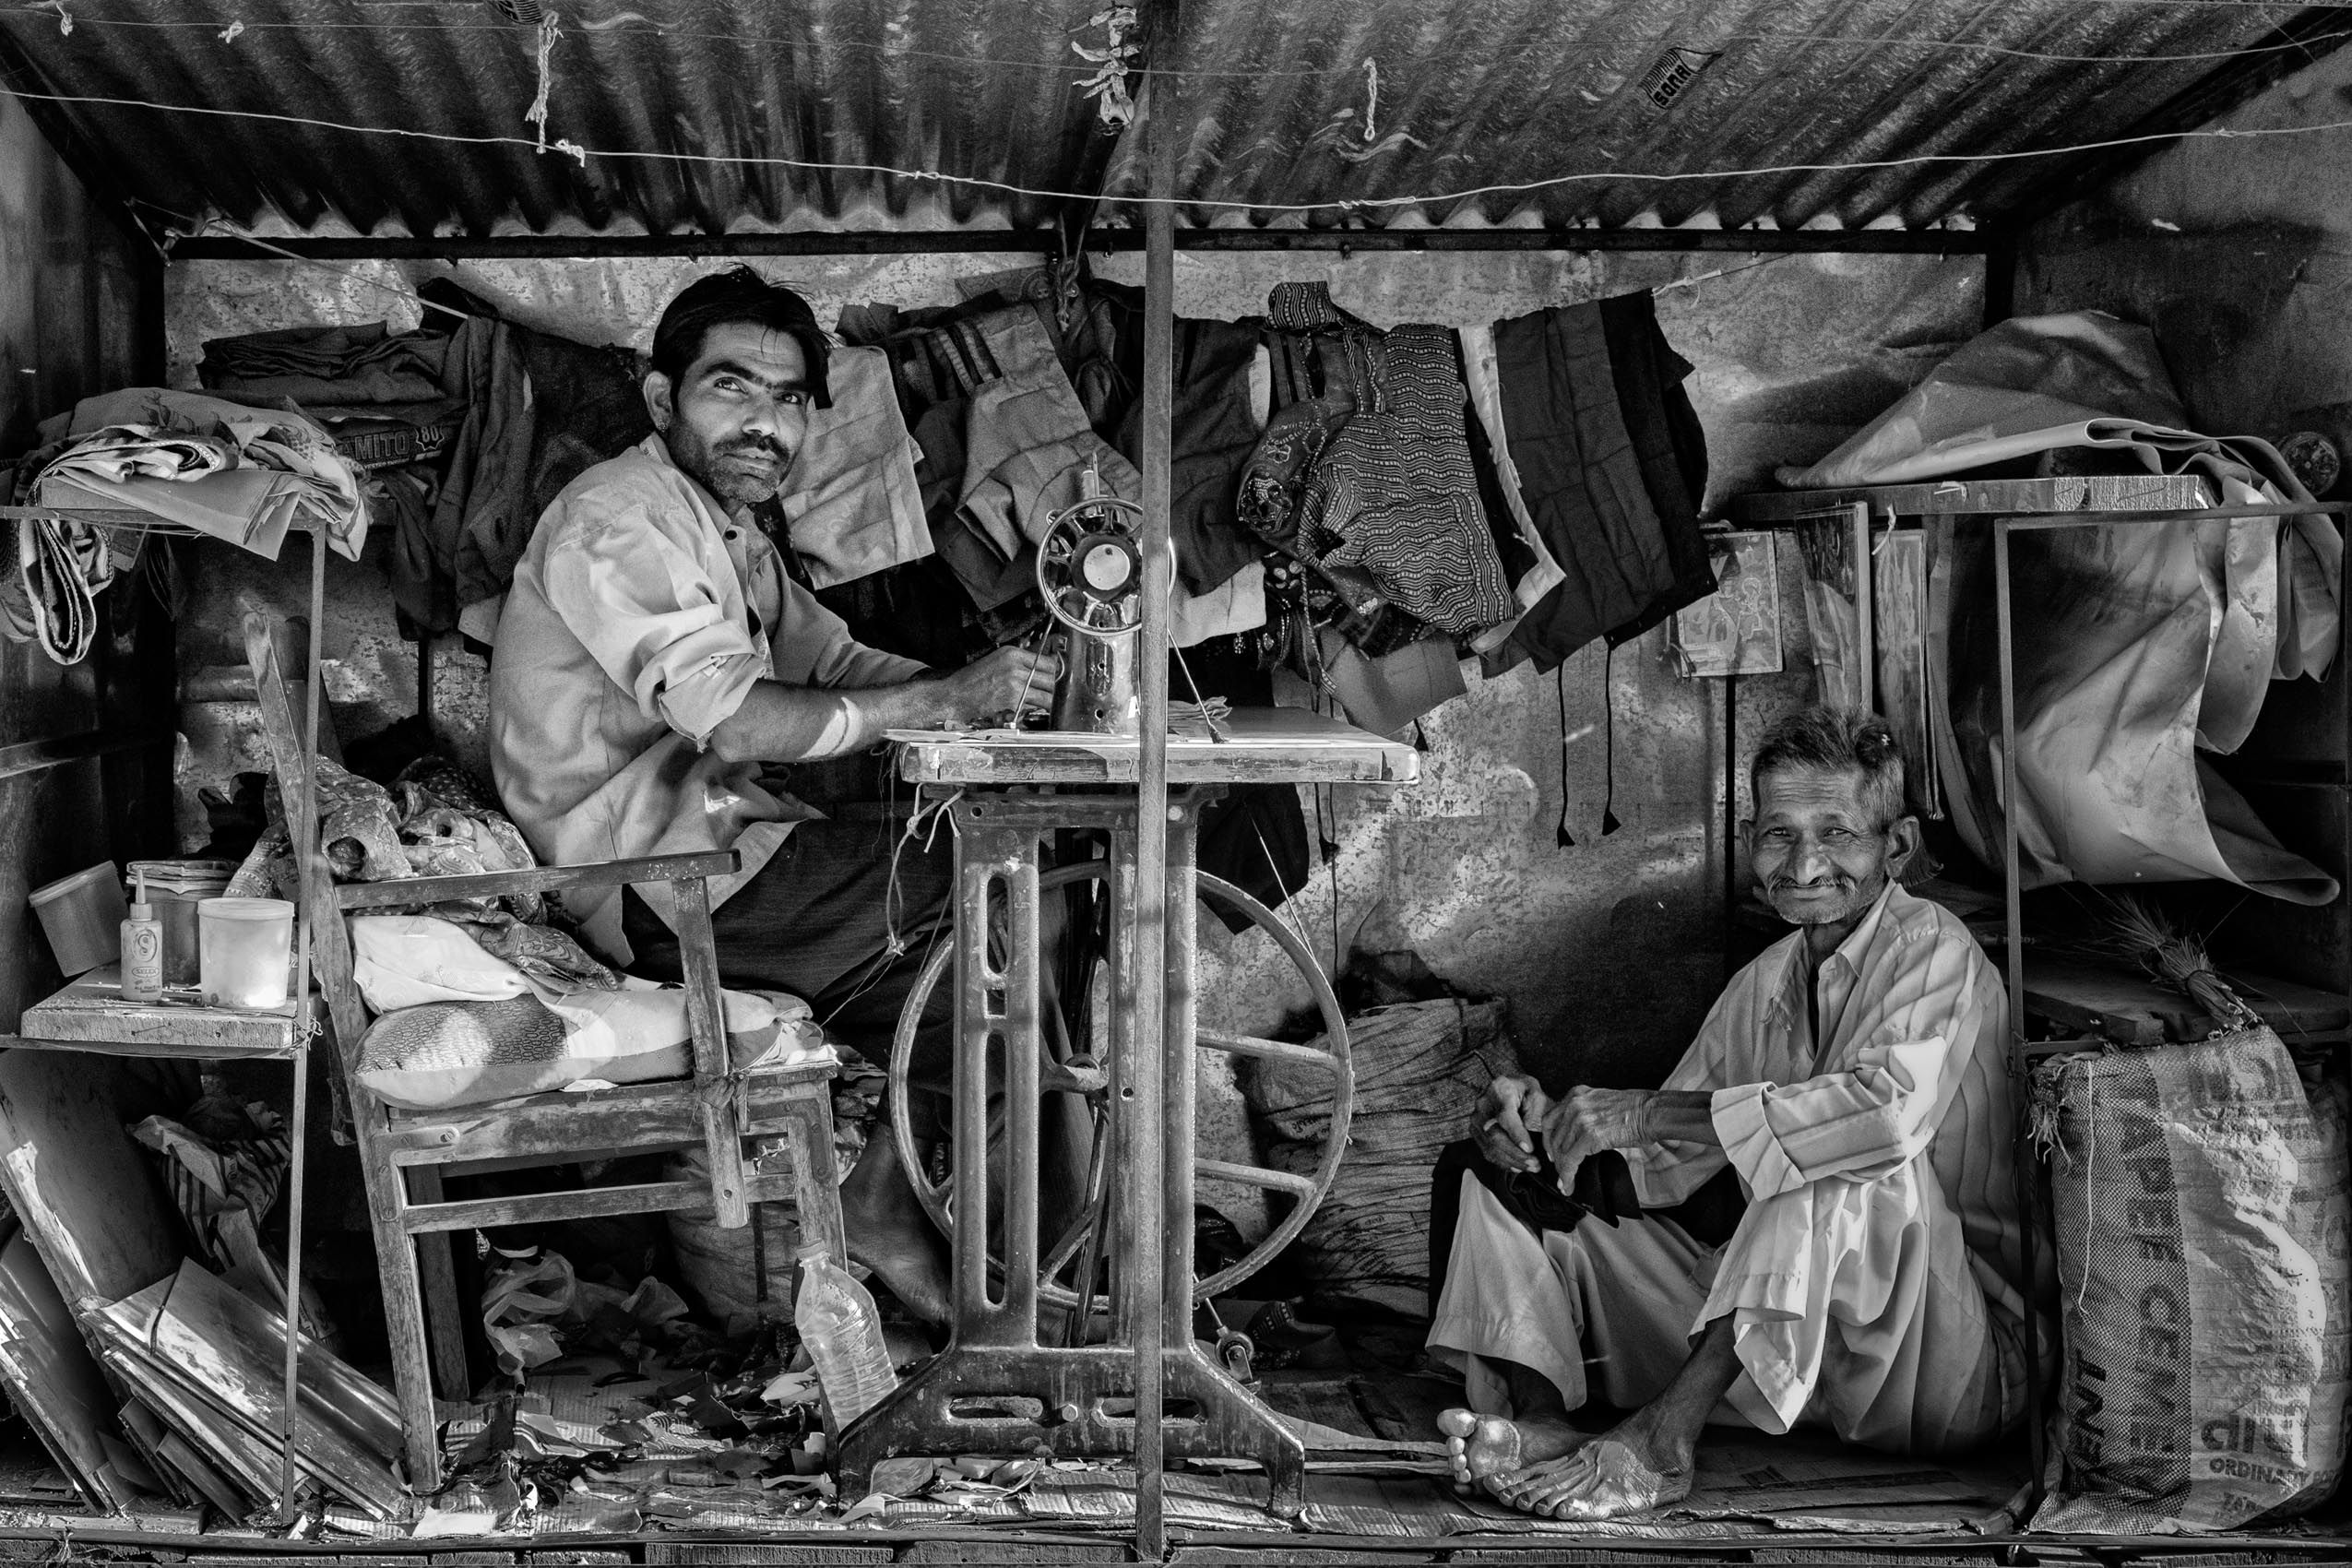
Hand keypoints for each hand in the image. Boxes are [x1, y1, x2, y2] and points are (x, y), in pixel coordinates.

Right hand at [941, 646, 1060, 726]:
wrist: (952, 697)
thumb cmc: (970, 683)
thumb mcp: (995, 663)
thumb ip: (1018, 665)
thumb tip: (1039, 671)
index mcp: (1011, 653)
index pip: (1046, 660)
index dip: (1056, 671)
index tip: (1060, 678)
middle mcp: (1015, 666)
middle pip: (1051, 676)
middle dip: (1057, 687)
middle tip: (1059, 694)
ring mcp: (1015, 684)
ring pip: (1047, 694)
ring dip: (1051, 702)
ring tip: (1052, 706)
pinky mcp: (1013, 701)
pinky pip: (1035, 707)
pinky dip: (1039, 711)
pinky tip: (1037, 713)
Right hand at [1474, 1074, 1553, 1175]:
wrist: (1508, 1087)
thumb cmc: (1526, 1092)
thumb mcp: (1537, 1094)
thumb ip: (1539, 1112)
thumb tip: (1538, 1137)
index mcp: (1499, 1089)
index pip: (1505, 1116)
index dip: (1517, 1134)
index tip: (1530, 1149)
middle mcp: (1483, 1104)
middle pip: (1494, 1134)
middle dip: (1516, 1153)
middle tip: (1535, 1163)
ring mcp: (1476, 1119)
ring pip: (1490, 1146)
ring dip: (1512, 1161)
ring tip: (1532, 1167)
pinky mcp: (1476, 1132)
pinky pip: (1487, 1151)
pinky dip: (1504, 1162)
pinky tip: (1519, 1167)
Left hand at [1542, 1087, 1653, 1196]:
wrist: (1651, 1112)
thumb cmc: (1635, 1110)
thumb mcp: (1601, 1103)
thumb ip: (1584, 1113)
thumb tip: (1576, 1135)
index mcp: (1576, 1094)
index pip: (1551, 1119)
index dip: (1548, 1140)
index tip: (1552, 1152)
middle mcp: (1574, 1104)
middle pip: (1553, 1136)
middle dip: (1555, 1158)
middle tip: (1559, 1171)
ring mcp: (1580, 1119)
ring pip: (1560, 1151)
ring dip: (1561, 1170)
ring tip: (1565, 1182)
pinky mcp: (1589, 1136)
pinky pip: (1570, 1160)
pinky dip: (1567, 1175)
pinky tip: (1568, 1184)